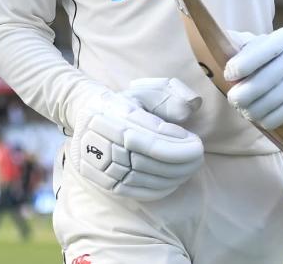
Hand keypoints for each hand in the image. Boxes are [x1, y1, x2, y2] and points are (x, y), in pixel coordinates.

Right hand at [68, 84, 203, 201]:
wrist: (84, 113)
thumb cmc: (124, 102)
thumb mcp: (146, 90)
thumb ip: (169, 96)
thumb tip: (189, 109)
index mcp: (112, 112)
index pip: (148, 137)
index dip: (176, 146)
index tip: (197, 145)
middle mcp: (100, 138)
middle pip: (145, 160)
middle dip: (179, 163)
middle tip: (198, 158)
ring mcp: (97, 162)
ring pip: (140, 177)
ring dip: (172, 177)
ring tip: (190, 168)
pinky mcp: (99, 179)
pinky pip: (132, 191)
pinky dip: (157, 189)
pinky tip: (174, 181)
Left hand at [224, 22, 282, 129]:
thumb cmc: (277, 49)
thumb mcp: (261, 40)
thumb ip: (240, 46)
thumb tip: (220, 53)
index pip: (267, 48)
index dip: (246, 63)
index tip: (229, 75)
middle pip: (275, 74)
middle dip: (250, 90)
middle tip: (233, 100)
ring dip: (261, 107)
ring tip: (245, 112)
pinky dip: (278, 116)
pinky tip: (263, 121)